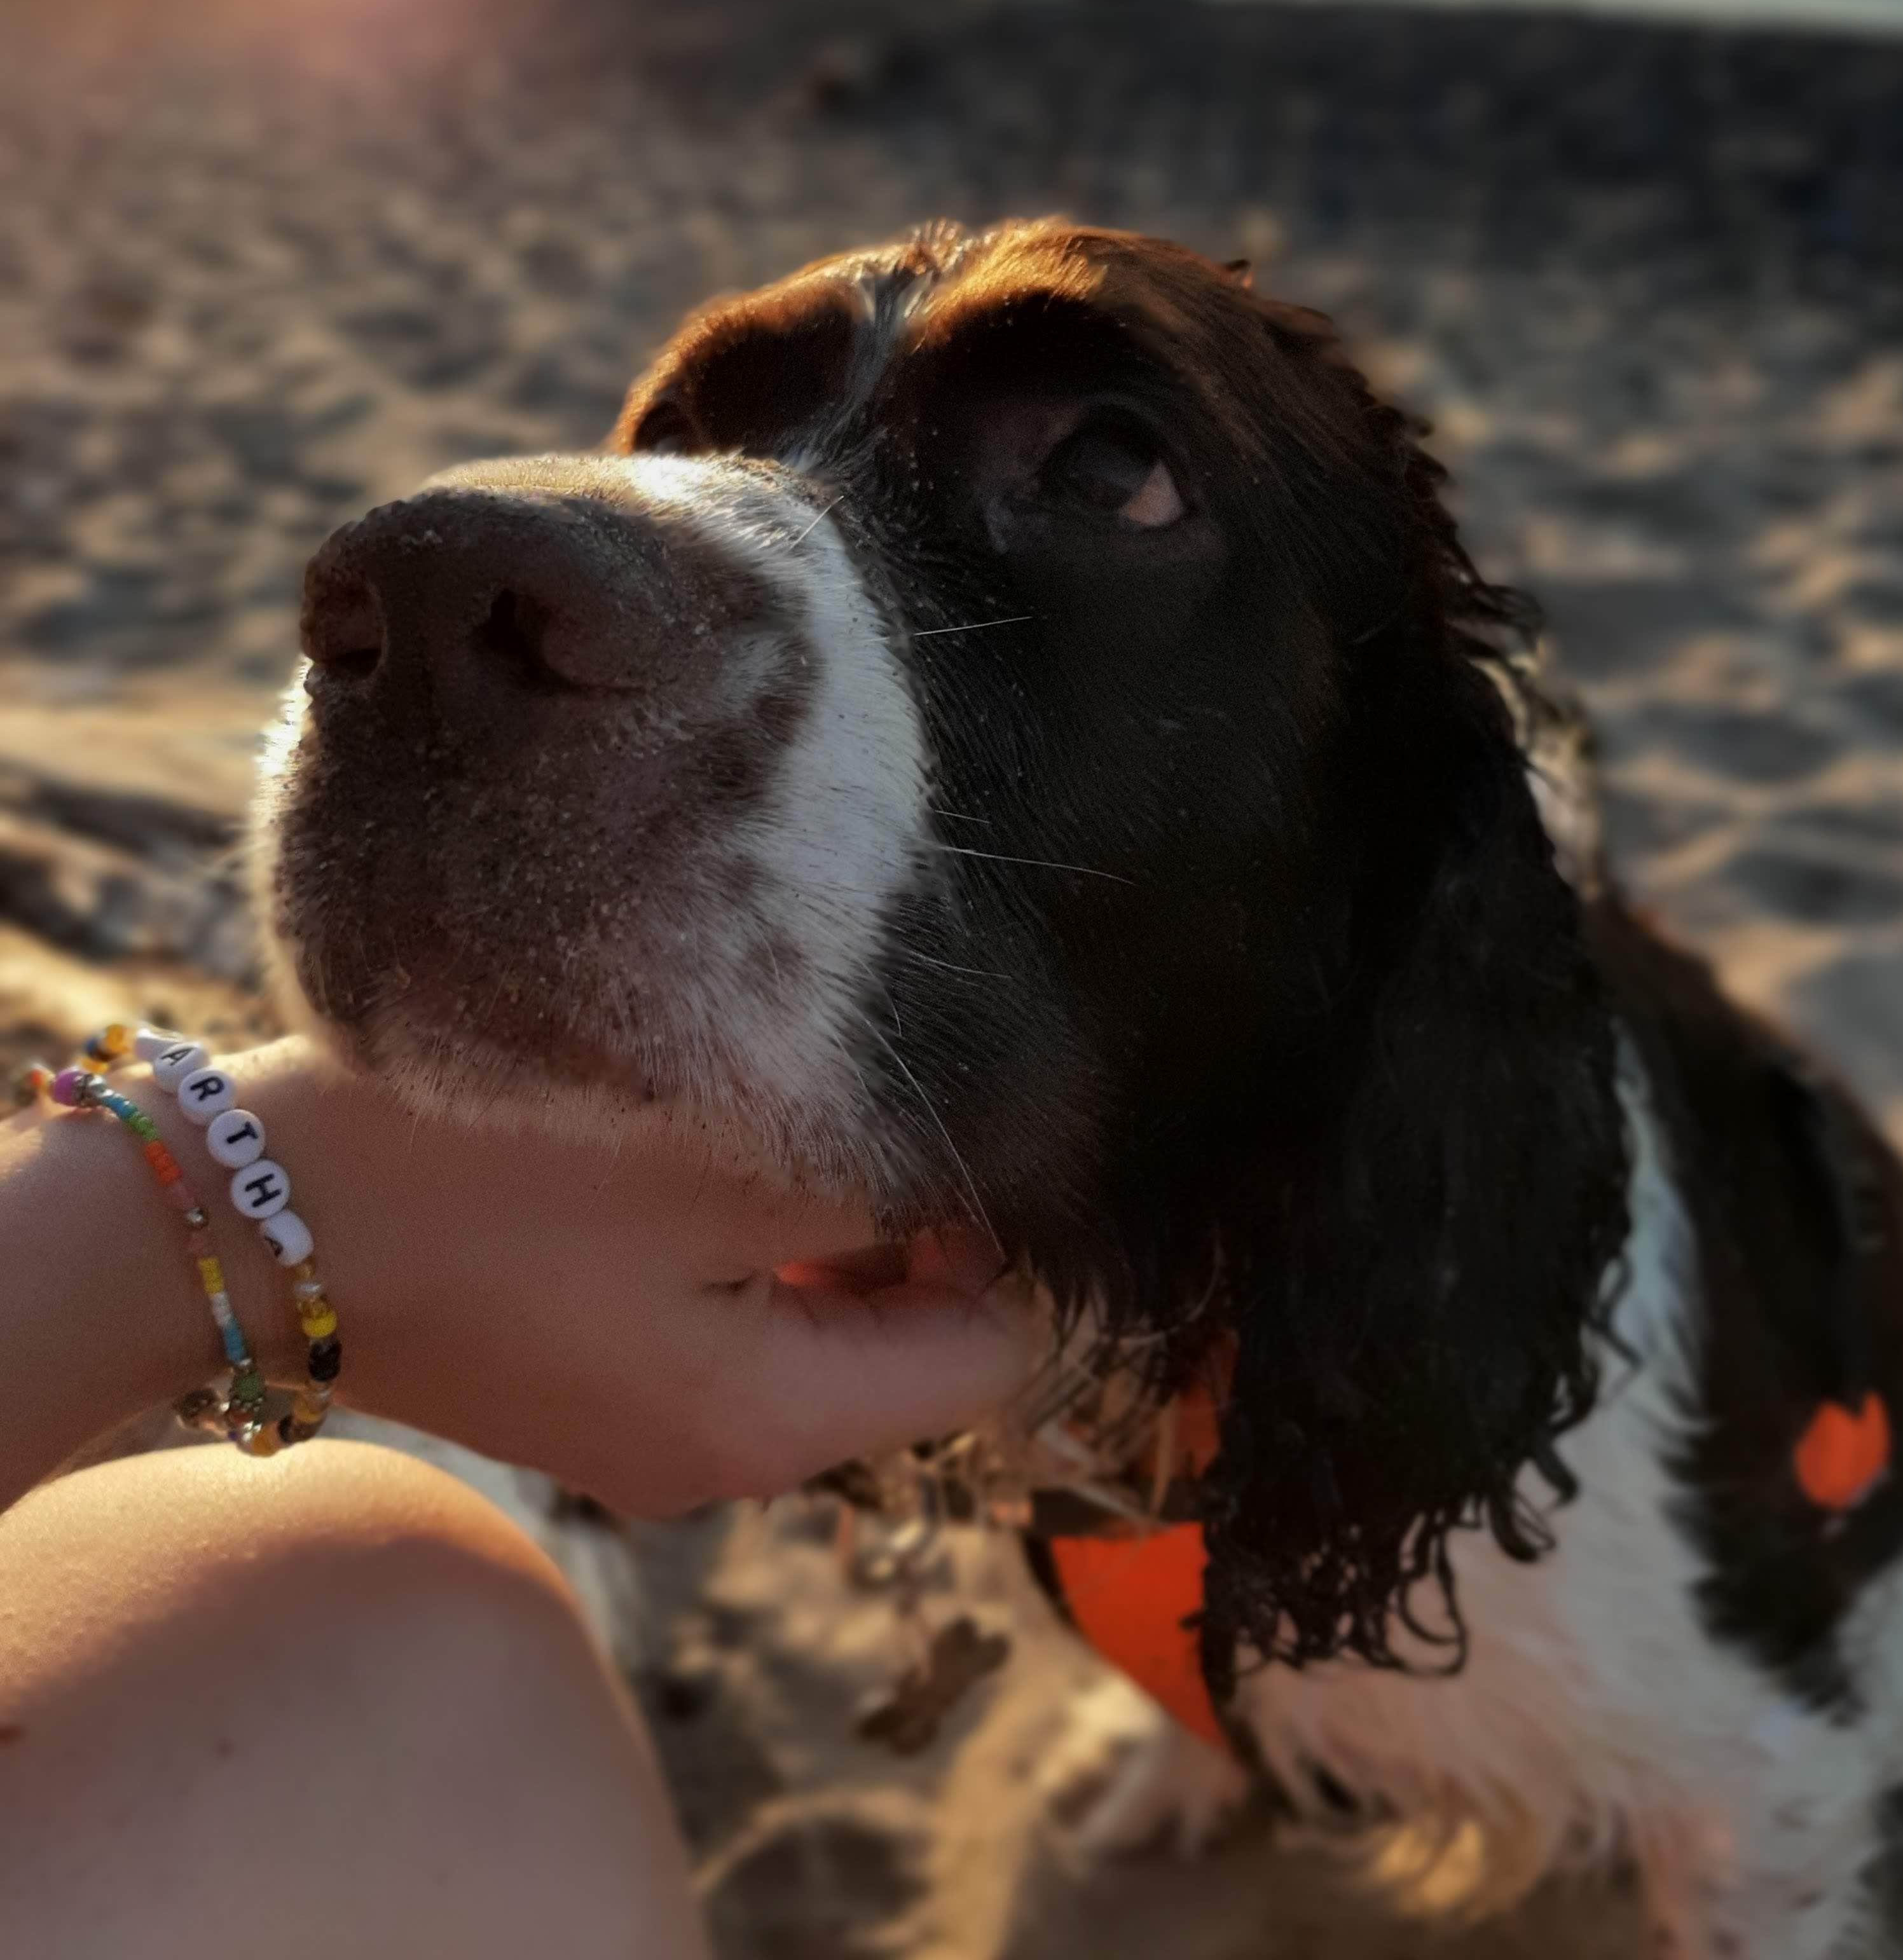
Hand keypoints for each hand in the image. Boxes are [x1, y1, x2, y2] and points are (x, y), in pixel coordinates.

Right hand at [133, 1039, 1038, 1516]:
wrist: (253, 1211)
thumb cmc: (493, 1171)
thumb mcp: (720, 1161)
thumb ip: (881, 1181)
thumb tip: (988, 1182)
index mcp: (772, 1425)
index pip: (988, 1353)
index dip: (1005, 1234)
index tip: (955, 1123)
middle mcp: (722, 1455)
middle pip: (903, 1338)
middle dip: (910, 1220)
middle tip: (858, 1090)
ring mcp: (646, 1419)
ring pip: (812, 1311)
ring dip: (816, 1212)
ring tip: (768, 1097)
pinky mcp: (584, 1365)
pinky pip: (723, 1303)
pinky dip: (737, 1227)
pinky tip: (691, 1135)